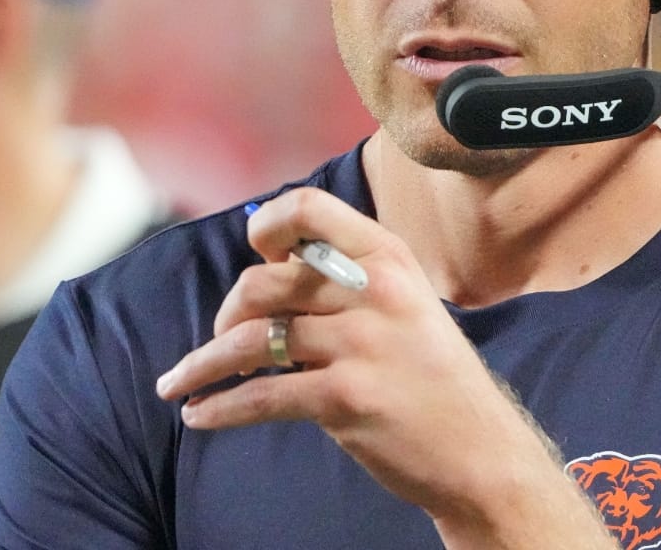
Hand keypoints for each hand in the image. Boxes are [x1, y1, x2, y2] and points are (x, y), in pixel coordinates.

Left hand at [153, 187, 612, 548]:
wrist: (481, 451)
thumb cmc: (435, 380)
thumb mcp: (408, 305)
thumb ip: (351, 282)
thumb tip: (271, 272)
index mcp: (389, 257)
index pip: (308, 209)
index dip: (267, 226)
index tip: (255, 254)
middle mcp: (373, 290)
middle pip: (263, 282)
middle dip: (227, 313)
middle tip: (223, 339)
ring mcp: (359, 344)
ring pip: (250, 340)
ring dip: (201, 364)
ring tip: (178, 383)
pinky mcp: (344, 398)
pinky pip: (260, 396)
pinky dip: (218, 409)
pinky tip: (198, 417)